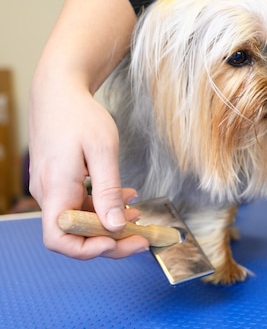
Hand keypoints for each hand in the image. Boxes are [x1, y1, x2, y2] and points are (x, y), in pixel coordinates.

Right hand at [28, 0, 142, 259]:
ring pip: (81, 219)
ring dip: (110, 222)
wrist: (59, 91)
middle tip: (143, 238)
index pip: (59, 239)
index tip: (118, 241)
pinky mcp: (60, 182)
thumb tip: (115, 226)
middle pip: (75, 234)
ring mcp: (53, 189)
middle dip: (110, 239)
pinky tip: (127, 198)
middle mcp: (49, 194)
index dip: (87, 249)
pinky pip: (81, 204)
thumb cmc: (79, 115)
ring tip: (140, 217)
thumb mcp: (102, 151)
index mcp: (55, 189)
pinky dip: (104, 206)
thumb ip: (108, 191)